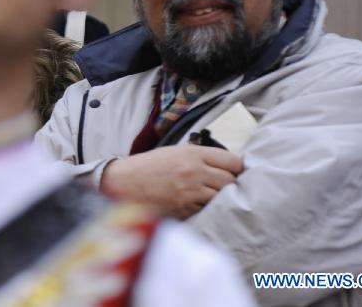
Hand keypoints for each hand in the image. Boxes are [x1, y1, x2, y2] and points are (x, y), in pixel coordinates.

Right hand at [99, 145, 241, 218]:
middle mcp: (194, 171)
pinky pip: (205, 209)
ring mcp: (190, 192)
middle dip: (230, 184)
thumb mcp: (173, 151)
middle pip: (230, 181)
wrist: (124, 182)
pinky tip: (195, 202)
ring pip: (221, 197)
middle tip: (224, 185)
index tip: (235, 171)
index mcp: (192, 154)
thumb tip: (223, 165)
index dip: (236, 167)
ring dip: (219, 197)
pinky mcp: (185, 209)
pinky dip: (204, 207)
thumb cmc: (148, 166)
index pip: (232, 161)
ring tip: (210, 195)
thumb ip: (198, 156)